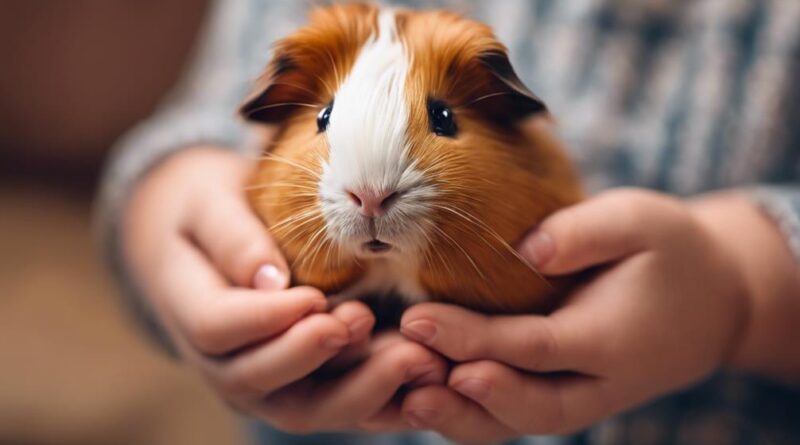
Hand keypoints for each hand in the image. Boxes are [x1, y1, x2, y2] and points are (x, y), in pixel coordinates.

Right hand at [124, 147, 447, 430]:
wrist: (209, 237)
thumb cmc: (210, 210)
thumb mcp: (209, 204)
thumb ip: (233, 237)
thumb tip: (269, 278)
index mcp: (188, 309)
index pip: (217, 328)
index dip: (264, 319)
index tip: (313, 297)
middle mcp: (222, 361)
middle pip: (260, 381)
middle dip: (314, 357)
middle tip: (363, 321)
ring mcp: (262, 381)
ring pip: (305, 407)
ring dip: (360, 389)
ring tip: (411, 357)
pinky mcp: (302, 384)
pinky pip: (340, 406)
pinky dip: (383, 400)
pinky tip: (426, 379)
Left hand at [395, 189, 758, 442]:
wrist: (712, 302)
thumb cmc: (671, 251)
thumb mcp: (639, 220)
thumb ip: (586, 232)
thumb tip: (526, 249)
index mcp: (614, 338)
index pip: (536, 347)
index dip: (475, 339)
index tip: (419, 319)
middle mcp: (601, 382)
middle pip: (529, 405)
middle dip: (463, 393)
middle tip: (406, 370)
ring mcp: (587, 397)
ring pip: (522, 424)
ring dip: (464, 420)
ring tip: (407, 401)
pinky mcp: (570, 394)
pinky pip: (522, 416)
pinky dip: (477, 416)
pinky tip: (432, 401)